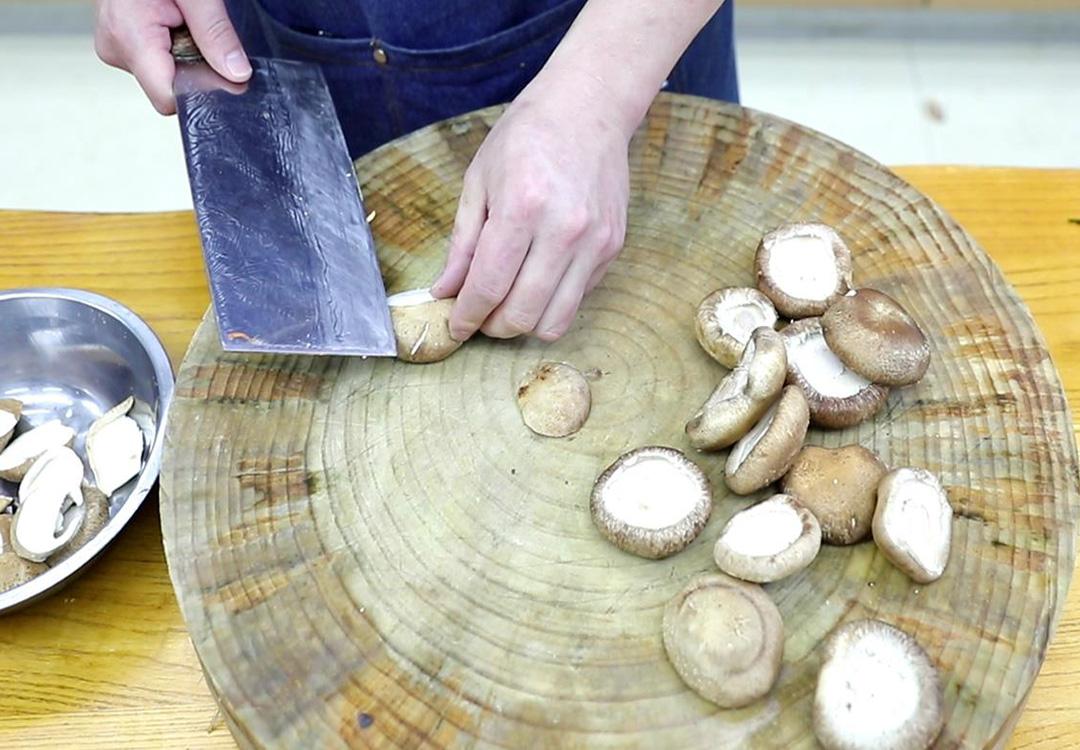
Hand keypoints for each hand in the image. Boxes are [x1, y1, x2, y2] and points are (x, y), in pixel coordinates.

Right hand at [94, 0, 251, 113]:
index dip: (199, 91)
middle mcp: (116, 47)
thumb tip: (236, 73)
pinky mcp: (122, 41)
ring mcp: (116, 45)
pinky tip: (174, 20)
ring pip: (164, 73)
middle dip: (193, 65)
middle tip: (194, 27)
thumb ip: (216, 33)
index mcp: (129, 37)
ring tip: (181, 17)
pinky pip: (157, 57)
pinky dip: (173, 44)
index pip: (168, 99)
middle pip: (169, 86)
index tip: (219, 72)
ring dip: (183, 52)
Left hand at [431, 75, 631, 341]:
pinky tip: (537, 279)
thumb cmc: (527, 137)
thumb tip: (445, 292)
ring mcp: (594, 242)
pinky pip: (577, 299)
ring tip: (507, 306)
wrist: (588, 108)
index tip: (454, 327)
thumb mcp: (479, 182)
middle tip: (479, 315)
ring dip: (525, 324)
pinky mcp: (612, 248)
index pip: (489, 287)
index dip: (466, 317)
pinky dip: (551, 302)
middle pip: (522, 314)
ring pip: (554, 321)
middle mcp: (564, 229)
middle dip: (493, 326)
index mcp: (523, 207)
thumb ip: (463, 244)